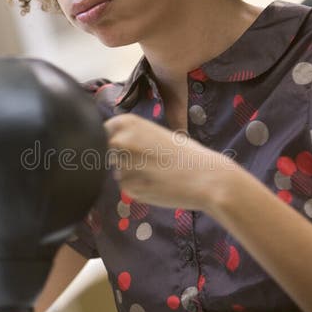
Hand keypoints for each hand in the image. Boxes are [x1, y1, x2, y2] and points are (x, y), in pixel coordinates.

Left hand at [103, 114, 232, 209]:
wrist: (207, 178)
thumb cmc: (186, 154)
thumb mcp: (157, 134)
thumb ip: (133, 137)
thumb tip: (110, 146)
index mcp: (128, 123)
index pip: (104, 130)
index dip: (116, 139)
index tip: (130, 146)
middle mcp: (120, 141)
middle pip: (107, 151)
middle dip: (121, 157)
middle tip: (148, 162)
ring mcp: (122, 165)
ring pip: (117, 171)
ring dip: (130, 174)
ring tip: (157, 173)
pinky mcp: (128, 187)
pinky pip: (126, 187)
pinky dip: (137, 187)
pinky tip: (157, 184)